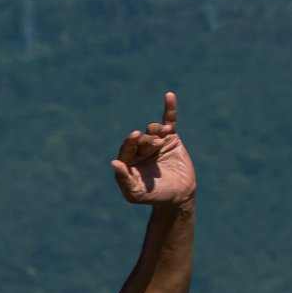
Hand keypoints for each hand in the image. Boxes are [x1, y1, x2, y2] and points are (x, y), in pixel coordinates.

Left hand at [110, 91, 195, 210]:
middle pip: (141, 139)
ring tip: (164, 137)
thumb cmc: (153, 196)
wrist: (178, 196)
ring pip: (153, 130)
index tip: (136, 135)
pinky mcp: (171, 139)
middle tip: (157, 145)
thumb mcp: (135, 193)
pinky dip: (169, 108)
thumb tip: (113, 162)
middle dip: (148, 141)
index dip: (130, 141)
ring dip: (157, 131)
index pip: (126, 148)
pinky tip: (169, 96)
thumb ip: (123, 179)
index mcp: (128, 161)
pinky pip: (169, 121)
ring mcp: (156, 143)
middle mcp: (140, 150)